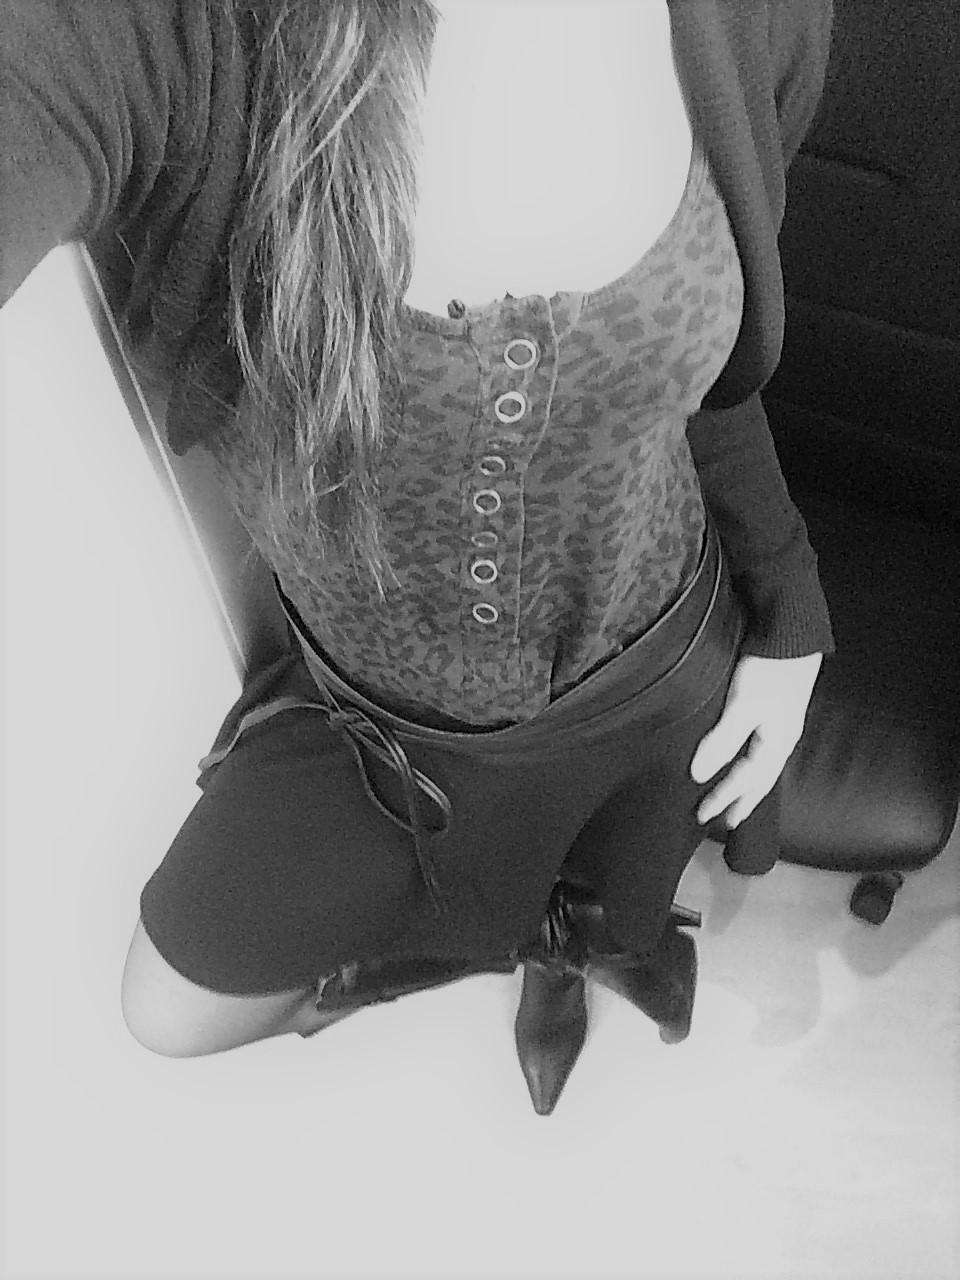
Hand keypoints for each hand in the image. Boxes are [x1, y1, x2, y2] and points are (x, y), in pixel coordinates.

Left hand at [690, 651, 822, 827]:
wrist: (794, 633)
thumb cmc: (770, 669)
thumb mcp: (744, 706)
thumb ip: (723, 740)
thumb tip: (700, 775)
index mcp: (776, 743)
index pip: (745, 780)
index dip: (723, 798)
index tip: (702, 815)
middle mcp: (782, 738)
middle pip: (760, 779)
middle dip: (742, 800)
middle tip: (725, 822)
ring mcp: (781, 723)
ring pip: (762, 765)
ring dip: (747, 784)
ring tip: (735, 798)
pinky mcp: (776, 708)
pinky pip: (762, 748)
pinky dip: (751, 763)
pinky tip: (745, 759)